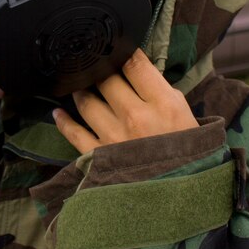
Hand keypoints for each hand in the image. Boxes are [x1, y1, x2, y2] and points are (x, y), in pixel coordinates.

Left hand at [54, 48, 197, 153]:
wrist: (184, 201)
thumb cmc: (190, 157)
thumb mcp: (186, 117)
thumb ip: (161, 92)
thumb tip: (137, 71)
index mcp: (163, 104)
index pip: (134, 64)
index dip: (123, 51)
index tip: (117, 48)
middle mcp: (136, 116)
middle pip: (106, 78)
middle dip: (100, 69)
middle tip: (95, 66)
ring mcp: (114, 137)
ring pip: (87, 101)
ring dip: (81, 91)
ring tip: (79, 86)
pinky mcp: (99, 157)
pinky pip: (73, 133)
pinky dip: (64, 121)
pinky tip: (58, 113)